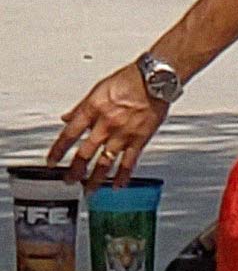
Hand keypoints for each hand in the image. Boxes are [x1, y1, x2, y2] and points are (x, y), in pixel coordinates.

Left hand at [50, 64, 166, 185]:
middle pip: (85, 152)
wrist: (153, 81)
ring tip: (90, 189)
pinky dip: (122, 176)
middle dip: (75, 170)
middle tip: (69, 181)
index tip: (52, 161)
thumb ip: (82, 107)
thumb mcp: (98, 89)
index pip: (69, 134)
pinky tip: (117, 185)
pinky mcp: (139, 140)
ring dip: (96, 178)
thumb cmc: (128, 81)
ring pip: (105, 161)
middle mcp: (105, 124)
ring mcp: (123, 134)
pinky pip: (129, 163)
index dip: (59, 150)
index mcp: (92, 109)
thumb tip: (68, 118)